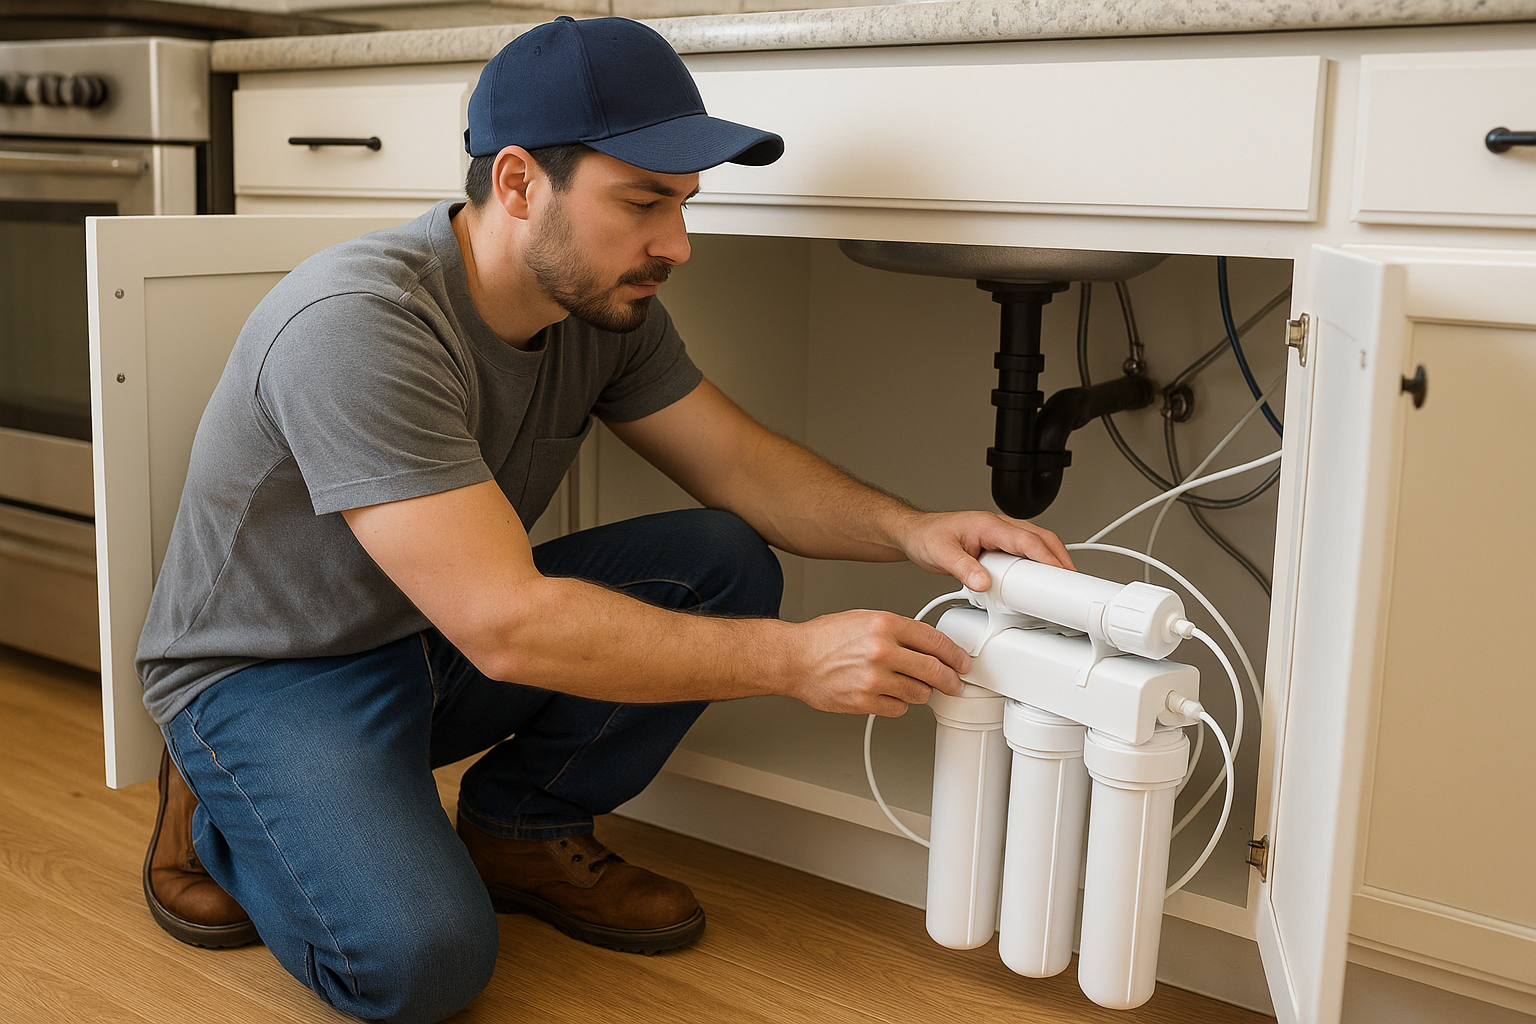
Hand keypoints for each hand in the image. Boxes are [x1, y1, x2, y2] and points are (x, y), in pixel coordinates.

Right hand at [785, 610, 970, 717]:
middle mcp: (881, 651)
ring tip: (913, 686)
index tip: (962, 662)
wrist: (795, 659)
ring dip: (923, 692)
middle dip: (952, 680)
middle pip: (934, 671)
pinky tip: (889, 694)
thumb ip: (899, 631)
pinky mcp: (864, 702)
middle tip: (956, 683)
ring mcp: (873, 679)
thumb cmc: (826, 638)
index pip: (935, 641)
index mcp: (884, 625)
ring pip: (920, 693)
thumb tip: (930, 647)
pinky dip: (899, 703)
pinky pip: (899, 708)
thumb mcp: (865, 619)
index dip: (955, 655)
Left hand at [900, 509, 1074, 591]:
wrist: (914, 534)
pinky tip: (1038, 578)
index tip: (1061, 573)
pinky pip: (1024, 551)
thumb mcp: (941, 555)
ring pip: (1035, 543)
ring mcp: (999, 534)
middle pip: (1041, 538)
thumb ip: (962, 569)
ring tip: (1061, 582)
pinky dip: (1037, 563)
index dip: (1047, 557)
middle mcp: (997, 526)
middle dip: (1060, 557)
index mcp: (988, 524)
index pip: (1027, 540)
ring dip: (1051, 559)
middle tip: (1072, 580)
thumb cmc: (926, 537)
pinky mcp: (997, 545)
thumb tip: (983, 583)